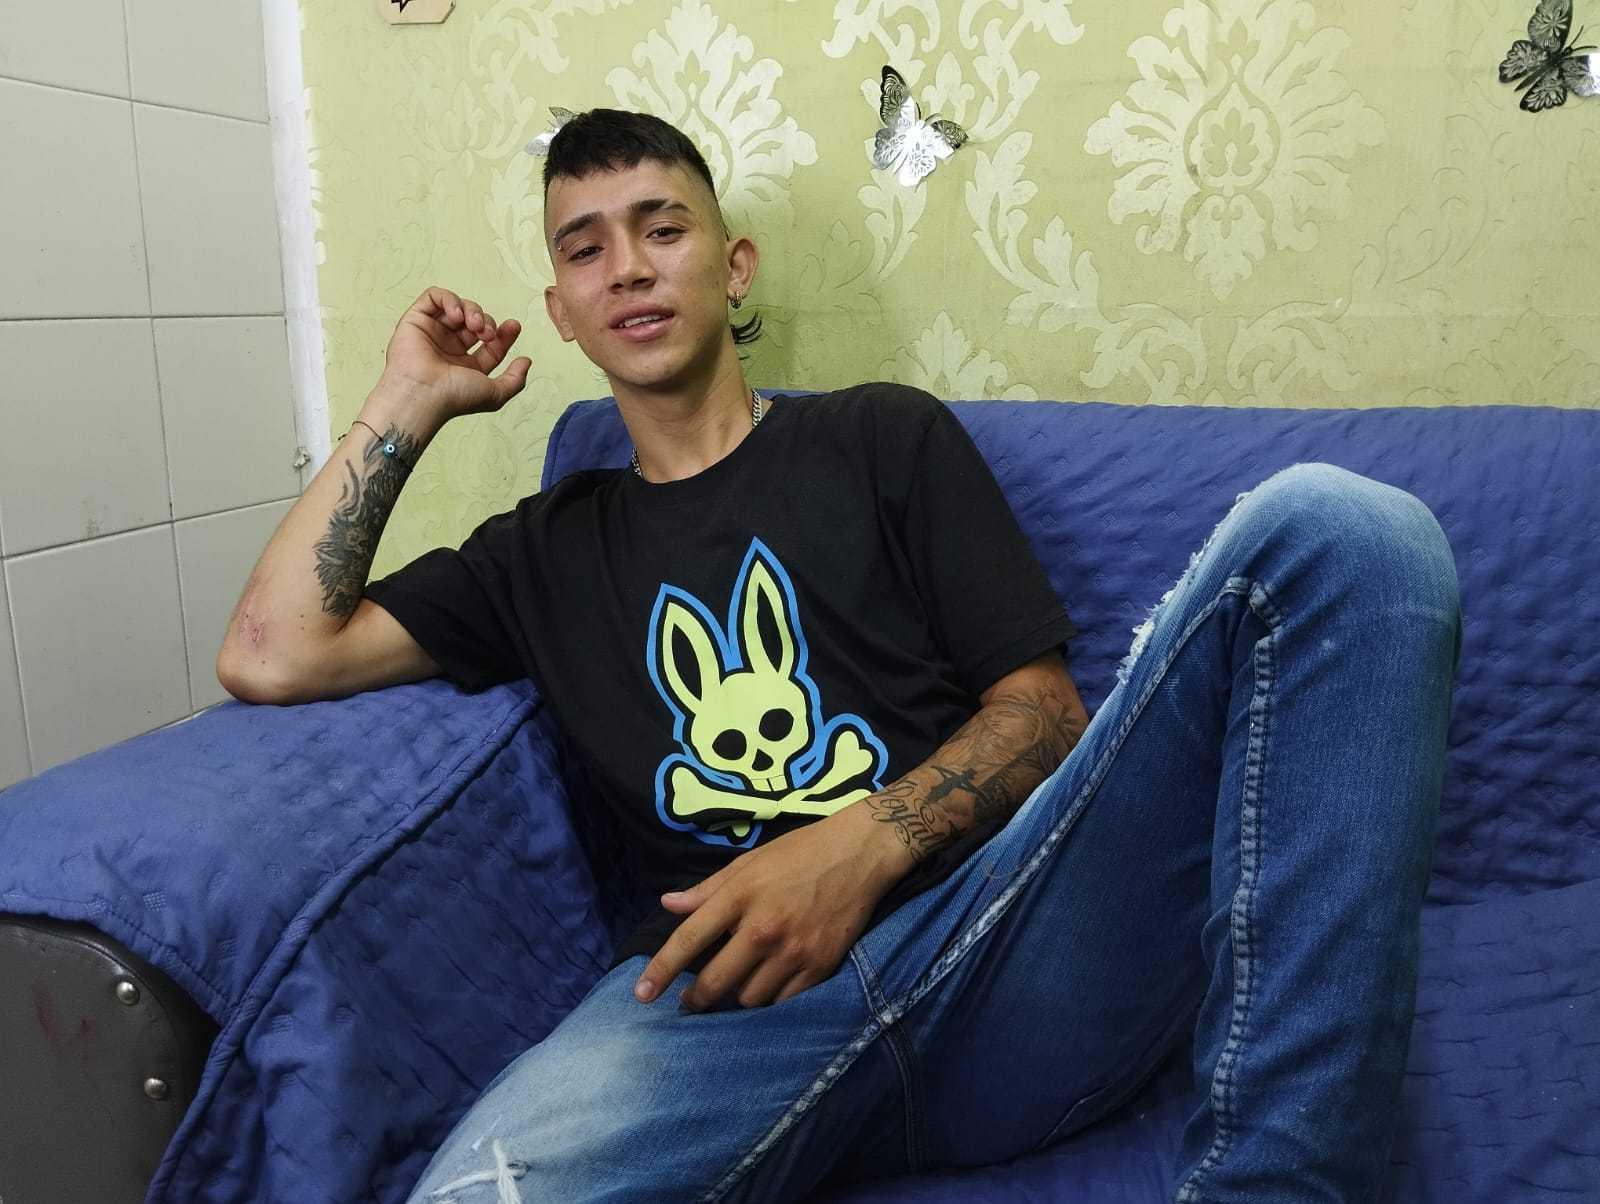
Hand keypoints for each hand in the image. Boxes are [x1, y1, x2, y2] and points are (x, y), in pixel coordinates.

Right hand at [376, 285, 531, 421]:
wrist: (423, 394)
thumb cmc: (453, 397)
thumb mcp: (495, 394)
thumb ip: (515, 380)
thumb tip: (526, 361)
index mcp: (465, 365)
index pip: (490, 342)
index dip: (504, 333)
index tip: (514, 326)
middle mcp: (448, 348)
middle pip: (475, 321)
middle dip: (487, 321)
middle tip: (487, 333)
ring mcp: (432, 333)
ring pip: (458, 307)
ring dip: (472, 310)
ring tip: (474, 324)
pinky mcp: (416, 320)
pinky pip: (434, 297)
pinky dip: (449, 299)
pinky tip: (456, 315)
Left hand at [634, 810, 901, 1011]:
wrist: (860, 852)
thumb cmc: (799, 852)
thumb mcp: (748, 862)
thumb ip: (707, 889)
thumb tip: (667, 904)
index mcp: (740, 896)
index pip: (688, 941)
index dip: (660, 971)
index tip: (641, 994)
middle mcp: (763, 928)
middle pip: (715, 983)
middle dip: (696, 999)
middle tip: (690, 1002)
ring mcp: (793, 951)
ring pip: (749, 998)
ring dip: (736, 997)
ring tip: (735, 988)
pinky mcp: (821, 966)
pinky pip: (784, 1002)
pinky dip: (771, 1000)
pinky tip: (768, 989)